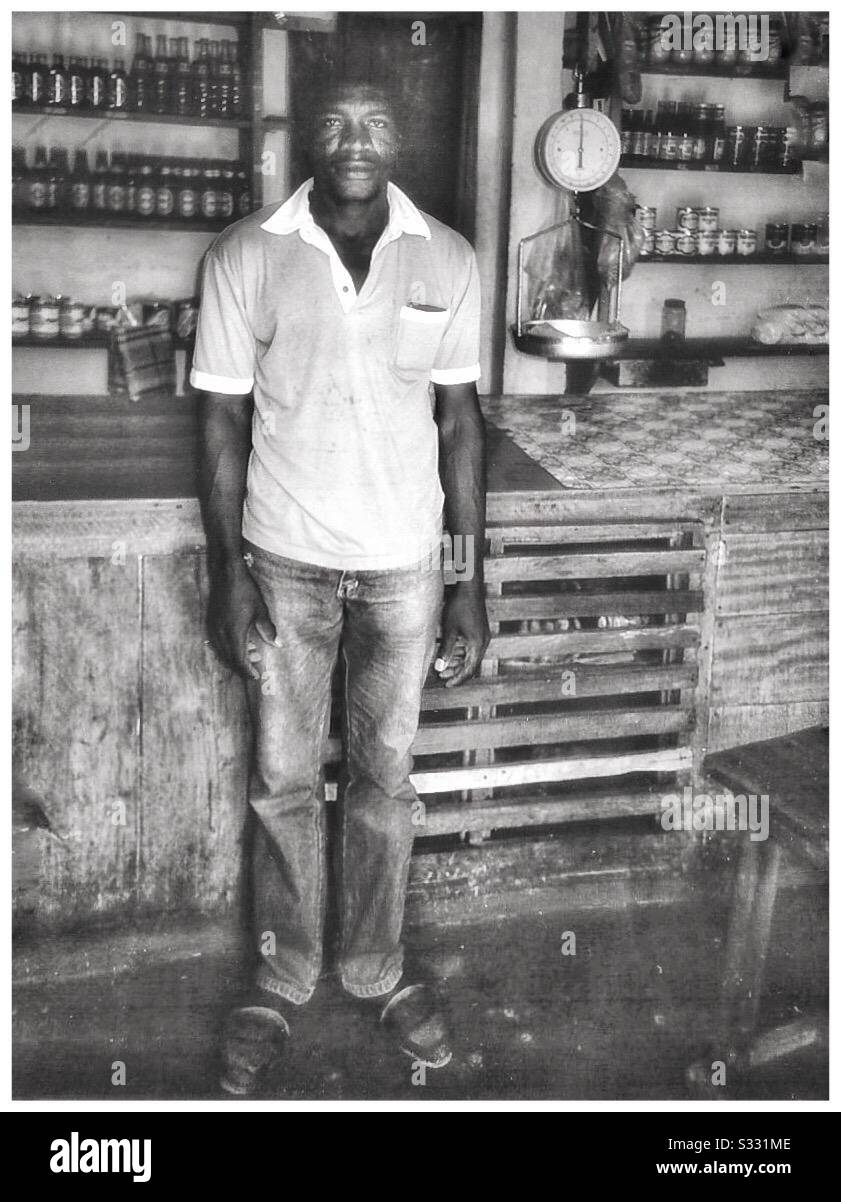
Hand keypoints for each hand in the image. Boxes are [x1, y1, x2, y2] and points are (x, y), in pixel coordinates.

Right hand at [207, 560, 275, 680]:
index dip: (247, 671)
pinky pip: (217, 642)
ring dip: (235, 655)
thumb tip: (277, 644)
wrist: (227, 574)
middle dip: (242, 666)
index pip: (239, 660)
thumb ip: (268, 630)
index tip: (255, 677)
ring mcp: (213, 627)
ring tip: (252, 651)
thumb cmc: (246, 592)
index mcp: (234, 633)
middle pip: (229, 659)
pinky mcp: (211, 621)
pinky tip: (239, 640)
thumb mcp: (261, 611)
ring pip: (222, 651)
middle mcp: (221, 633)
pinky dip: (228, 647)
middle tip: (256, 666)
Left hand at [435, 584, 489, 687]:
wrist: (470, 588)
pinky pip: (471, 648)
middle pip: (470, 665)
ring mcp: (483, 636)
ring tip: (443, 666)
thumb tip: (439, 669)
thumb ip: (445, 651)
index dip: (457, 679)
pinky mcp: (479, 630)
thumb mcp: (450, 630)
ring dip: (458, 662)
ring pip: (470, 656)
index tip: (447, 685)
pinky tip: (450, 653)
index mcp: (477, 645)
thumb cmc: (459, 607)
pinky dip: (461, 653)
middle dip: (456, 672)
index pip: (468, 669)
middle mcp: (483, 642)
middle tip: (442, 676)